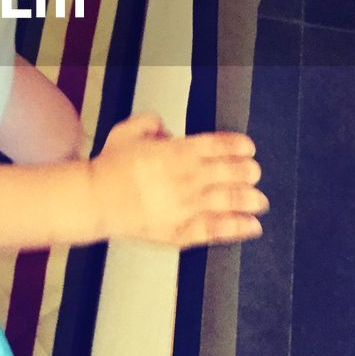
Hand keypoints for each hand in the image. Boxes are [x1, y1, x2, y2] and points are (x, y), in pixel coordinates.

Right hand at [90, 113, 267, 248]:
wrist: (94, 200)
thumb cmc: (110, 167)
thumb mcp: (127, 131)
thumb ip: (152, 123)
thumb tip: (169, 132)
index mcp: (175, 152)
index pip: (218, 145)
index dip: (238, 145)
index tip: (248, 148)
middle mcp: (185, 178)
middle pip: (230, 172)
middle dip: (248, 171)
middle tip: (254, 172)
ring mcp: (185, 207)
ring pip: (228, 201)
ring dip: (250, 199)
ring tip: (259, 200)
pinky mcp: (181, 232)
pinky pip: (216, 230)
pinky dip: (237, 227)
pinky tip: (251, 226)